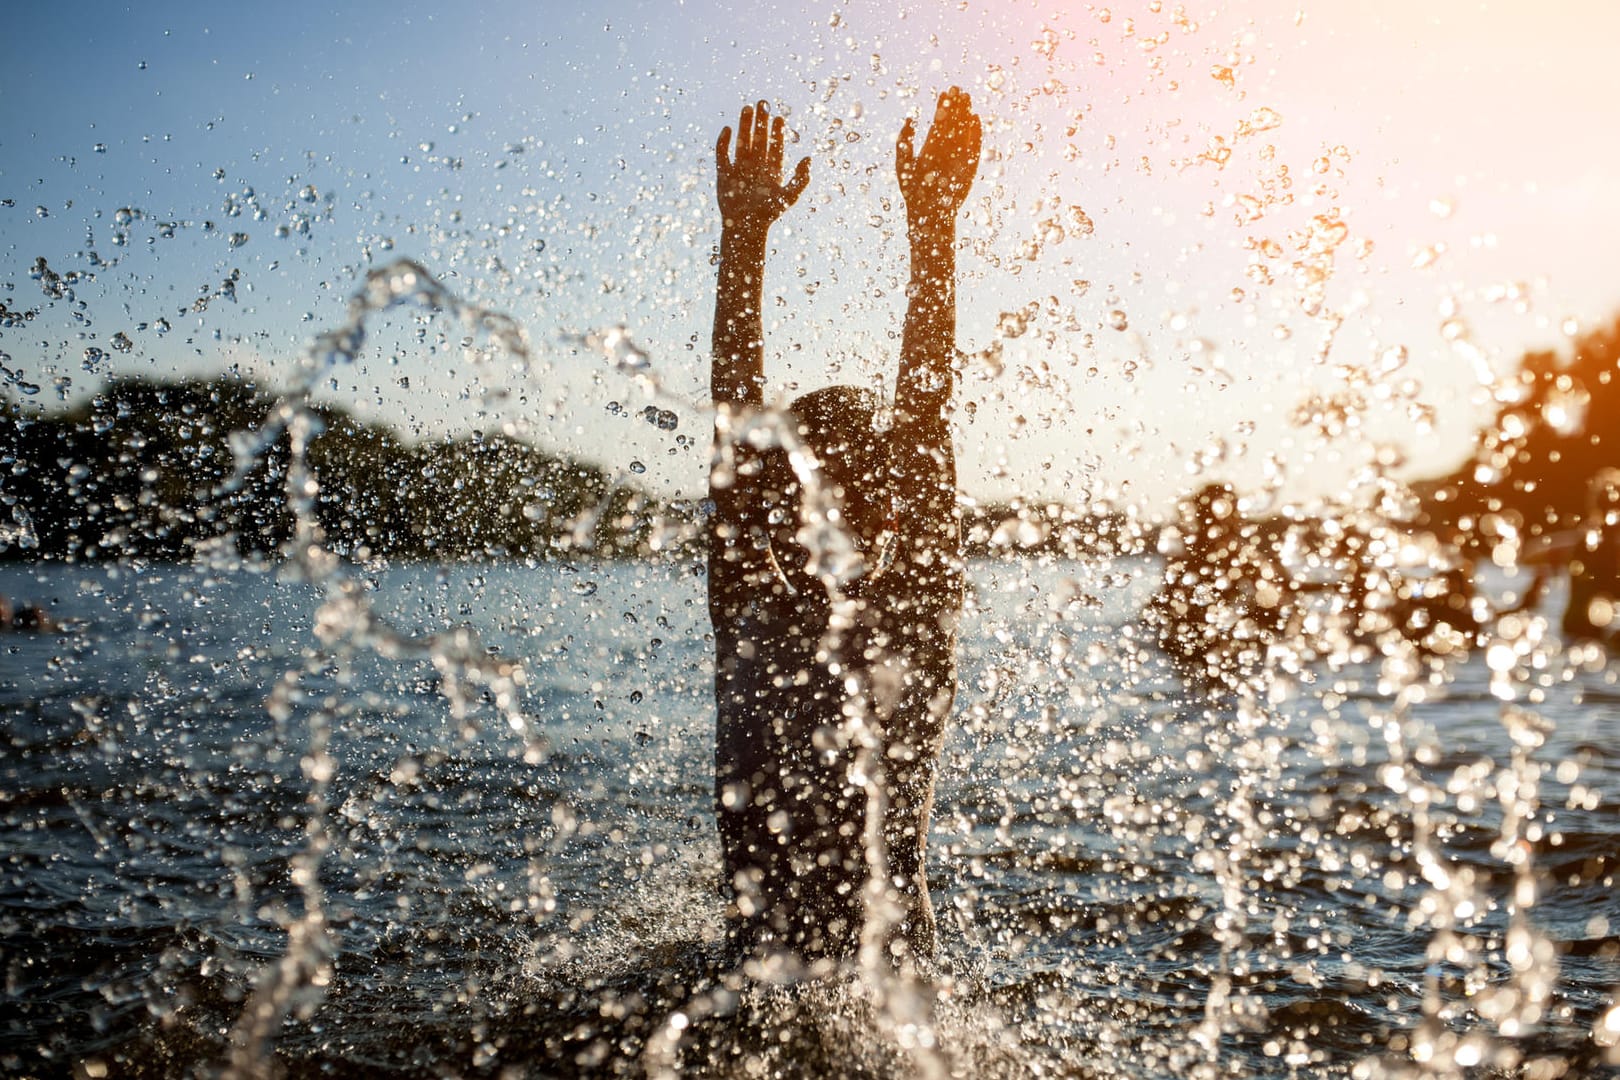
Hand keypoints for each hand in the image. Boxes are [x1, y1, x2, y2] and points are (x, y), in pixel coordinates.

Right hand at [716, 100, 810, 240]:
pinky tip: (728, 129)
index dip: (776, 132)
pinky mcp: (724, 173)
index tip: (778, 117)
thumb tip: (808, 158)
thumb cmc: (768, 214)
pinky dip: (723, 142)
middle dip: (760, 122)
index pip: (775, 146)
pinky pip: (722, 153)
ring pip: (742, 141)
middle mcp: (756, 166)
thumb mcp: (789, 196)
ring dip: (744, 125)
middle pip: (758, 139)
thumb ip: (801, 178)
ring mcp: (739, 168)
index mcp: (771, 170)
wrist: (745, 227)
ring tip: (747, 108)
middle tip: (763, 103)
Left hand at [896, 87, 981, 235]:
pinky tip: (975, 119)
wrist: (929, 213)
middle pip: (953, 123)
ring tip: (968, 98)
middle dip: (956, 106)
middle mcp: (946, 149)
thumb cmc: (913, 192)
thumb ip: (904, 142)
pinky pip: (974, 146)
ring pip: (964, 131)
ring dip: (966, 115)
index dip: (943, 106)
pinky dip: (975, 134)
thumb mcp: (904, 165)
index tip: (946, 91)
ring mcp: (958, 156)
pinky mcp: (969, 165)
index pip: (939, 122)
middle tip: (959, 89)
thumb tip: (909, 119)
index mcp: (931, 147)